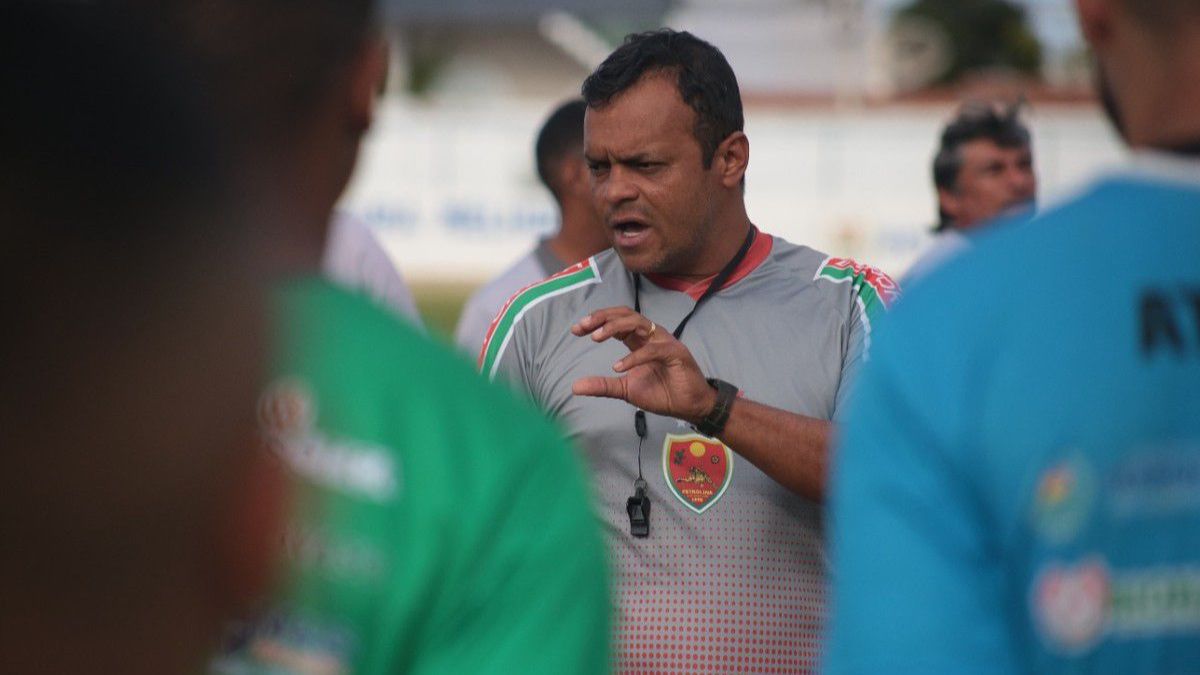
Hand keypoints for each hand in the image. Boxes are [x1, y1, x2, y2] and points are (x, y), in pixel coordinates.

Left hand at [570, 306, 716, 423]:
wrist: (690, 406)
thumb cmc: (662, 393)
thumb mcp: (625, 390)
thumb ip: (602, 386)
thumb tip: (574, 387)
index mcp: (640, 340)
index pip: (617, 321)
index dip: (597, 321)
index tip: (576, 329)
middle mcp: (652, 336)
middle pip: (625, 314)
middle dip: (602, 317)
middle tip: (582, 326)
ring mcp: (665, 342)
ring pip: (638, 323)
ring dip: (615, 327)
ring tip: (596, 337)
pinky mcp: (676, 353)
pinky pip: (652, 350)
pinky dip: (634, 357)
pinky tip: (618, 367)